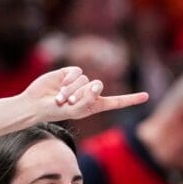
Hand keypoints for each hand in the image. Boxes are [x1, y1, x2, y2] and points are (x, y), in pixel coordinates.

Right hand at [21, 66, 147, 122]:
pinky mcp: (69, 72)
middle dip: (84, 93)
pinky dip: (69, 80)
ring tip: (61, 99)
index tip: (146, 96)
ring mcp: (79, 82)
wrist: (36, 104)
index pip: (116, 102)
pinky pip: (76, 72)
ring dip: (72, 90)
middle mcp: (88, 92)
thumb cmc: (54, 112)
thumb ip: (88, 100)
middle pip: (97, 86)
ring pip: (85, 79)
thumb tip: (96, 84)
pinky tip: (60, 87)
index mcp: (94, 105)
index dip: (131, 99)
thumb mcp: (74, 111)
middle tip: (70, 101)